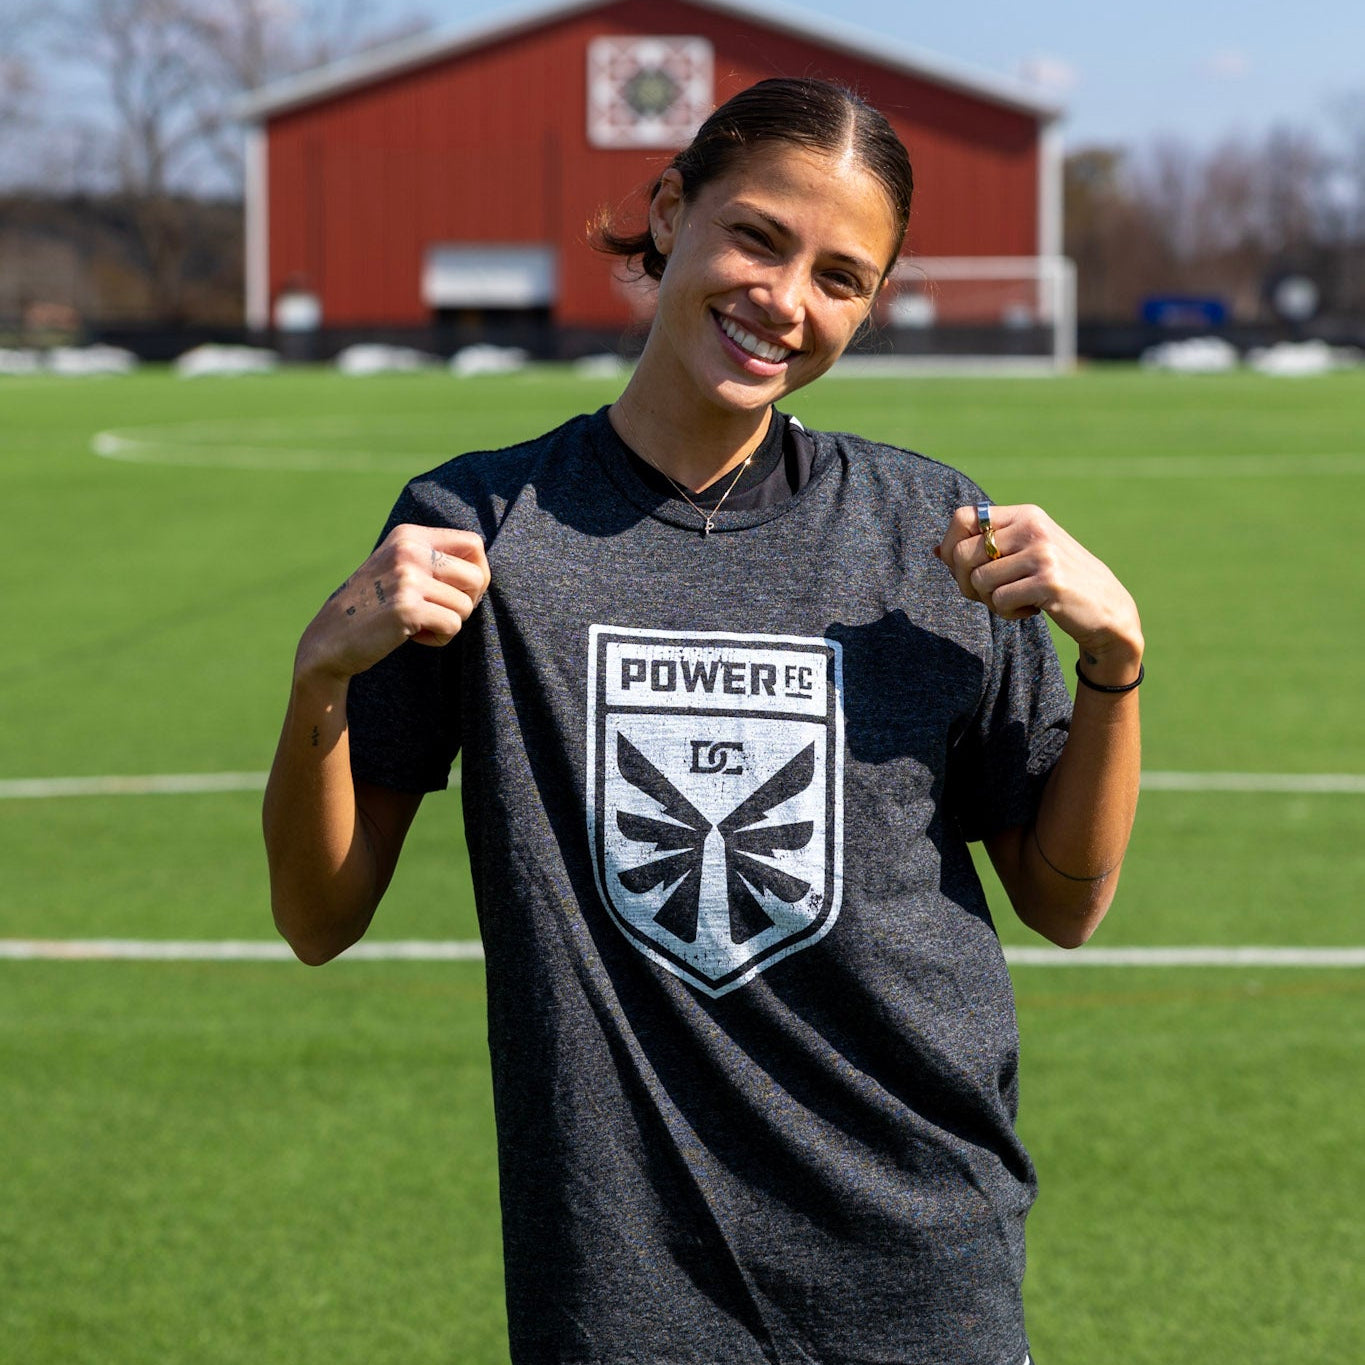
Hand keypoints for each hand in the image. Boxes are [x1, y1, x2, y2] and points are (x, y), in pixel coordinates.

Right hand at [295, 525, 489, 683]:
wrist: (328, 640)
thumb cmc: (373, 607)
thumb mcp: (399, 568)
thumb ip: (433, 560)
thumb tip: (484, 568)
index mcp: (409, 536)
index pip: (474, 544)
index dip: (477, 573)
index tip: (458, 592)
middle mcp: (408, 550)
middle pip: (477, 576)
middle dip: (467, 602)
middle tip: (438, 612)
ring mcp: (406, 577)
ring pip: (467, 606)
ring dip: (449, 623)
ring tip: (419, 624)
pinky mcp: (407, 607)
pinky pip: (453, 625)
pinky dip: (439, 638)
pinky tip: (412, 636)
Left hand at [935, 503, 1142, 681]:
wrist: (1107, 609)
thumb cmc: (1056, 583)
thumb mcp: (1024, 555)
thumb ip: (985, 549)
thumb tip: (935, 550)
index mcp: (1025, 515)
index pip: (962, 517)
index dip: (950, 547)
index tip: (962, 569)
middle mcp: (1033, 527)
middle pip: (963, 553)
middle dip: (965, 582)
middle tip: (987, 595)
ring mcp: (1042, 553)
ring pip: (979, 581)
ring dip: (990, 601)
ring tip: (1017, 601)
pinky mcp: (1049, 582)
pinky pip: (999, 601)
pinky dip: (1008, 613)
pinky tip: (1030, 610)